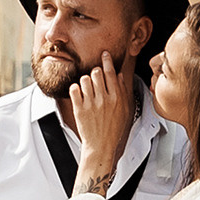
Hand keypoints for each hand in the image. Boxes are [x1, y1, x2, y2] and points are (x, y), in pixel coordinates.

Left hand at [67, 55, 136, 186]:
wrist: (100, 145)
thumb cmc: (113, 129)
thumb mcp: (125, 110)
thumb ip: (122, 91)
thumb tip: (118, 75)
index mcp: (117, 98)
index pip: (111, 72)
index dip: (107, 60)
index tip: (104, 54)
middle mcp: (104, 99)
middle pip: (96, 72)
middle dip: (95, 72)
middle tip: (95, 77)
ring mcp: (91, 103)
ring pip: (84, 78)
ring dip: (85, 80)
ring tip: (87, 88)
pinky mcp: (79, 108)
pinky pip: (74, 89)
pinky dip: (75, 89)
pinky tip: (79, 94)